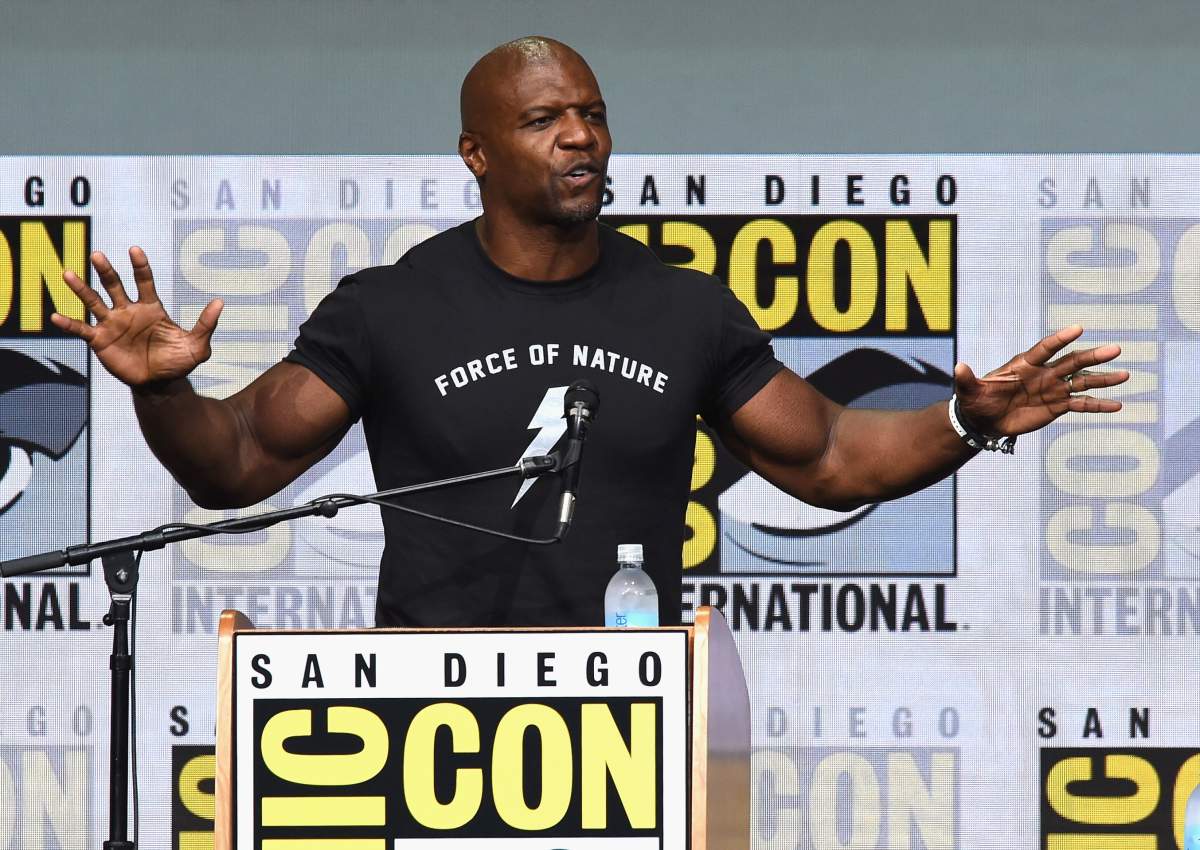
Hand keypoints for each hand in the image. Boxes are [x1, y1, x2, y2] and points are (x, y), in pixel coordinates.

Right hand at [50, 247, 222, 388]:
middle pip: (114, 285)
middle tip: (97, 255)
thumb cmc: (178, 362)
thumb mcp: (197, 345)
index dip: (140, 266)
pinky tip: (55, 316)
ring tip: (68, 274)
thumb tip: (220, 302)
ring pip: (94, 302)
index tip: (135, 250)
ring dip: (81, 289)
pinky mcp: (100, 341)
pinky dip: (69, 324)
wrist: (161, 384)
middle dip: (106, 270)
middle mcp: (129, 311)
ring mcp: (112, 325)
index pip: (144, 281)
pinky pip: (82, 330)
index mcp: (151, 308)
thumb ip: (206, 324)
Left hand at [953, 325, 1128, 436]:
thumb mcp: (968, 391)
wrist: (983, 419)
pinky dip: (1098, 405)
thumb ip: (967, 379)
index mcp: (1024, 364)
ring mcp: (1052, 389)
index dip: (1060, 339)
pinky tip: (1117, 406)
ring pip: (1082, 382)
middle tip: (1115, 349)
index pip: (1045, 349)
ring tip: (1125, 375)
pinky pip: (1081, 405)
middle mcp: (1043, 374)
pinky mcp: (1057, 406)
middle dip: (1093, 357)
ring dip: (1103, 379)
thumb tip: (958, 367)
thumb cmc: (976, 401)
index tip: (1078, 329)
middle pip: (1071, 362)